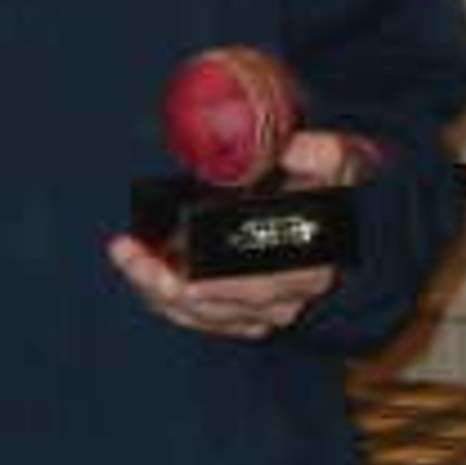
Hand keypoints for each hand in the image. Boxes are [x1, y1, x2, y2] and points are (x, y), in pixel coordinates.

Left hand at [109, 127, 371, 339]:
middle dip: (162, 283)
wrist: (339, 214)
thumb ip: (317, 154)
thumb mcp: (335, 163)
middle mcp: (283, 300)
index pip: (256, 291)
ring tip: (126, 253)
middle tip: (127, 252)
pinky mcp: (240, 312)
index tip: (180, 276)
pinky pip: (195, 316)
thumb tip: (287, 148)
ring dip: (154, 290)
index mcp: (307, 269)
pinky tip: (141, 270)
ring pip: (197, 315)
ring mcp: (260, 312)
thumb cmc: (331, 188)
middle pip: (212, 307)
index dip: (214, 288)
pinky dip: (164, 299)